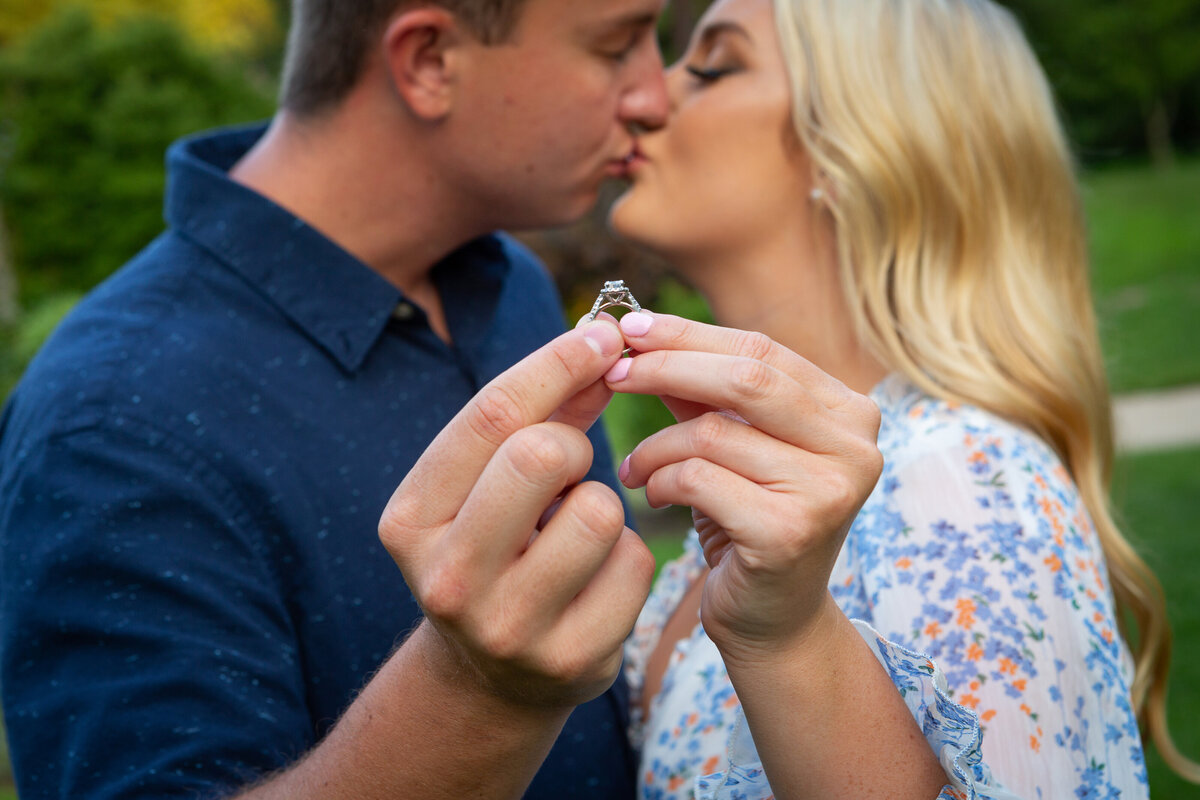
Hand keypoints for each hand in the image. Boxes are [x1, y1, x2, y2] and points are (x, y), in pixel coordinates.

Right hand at [378, 320, 654, 709]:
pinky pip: (634, 562)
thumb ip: (539, 414)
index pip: (490, 416)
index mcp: (411, 520)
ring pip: (599, 510)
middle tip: (571, 464)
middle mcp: (448, 578)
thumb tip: (602, 341)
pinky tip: (596, 577)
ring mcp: (509, 626)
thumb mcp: (487, 485)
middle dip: (574, 442)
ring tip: (576, 531)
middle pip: (540, 454)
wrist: (493, 674)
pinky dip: (627, 556)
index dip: (555, 362)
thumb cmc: (494, 549)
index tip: (602, 333)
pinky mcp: (571, 660)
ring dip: (603, 504)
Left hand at [607, 312, 882, 659]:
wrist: (774, 622)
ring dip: (655, 446)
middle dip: (666, 367)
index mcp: (850, 411)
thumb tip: (639, 331)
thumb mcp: (734, 445)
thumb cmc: (748, 522)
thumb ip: (703, 390)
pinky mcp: (790, 531)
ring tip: (635, 467)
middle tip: (613, 375)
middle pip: (744, 377)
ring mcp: (830, 490)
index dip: (689, 333)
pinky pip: (699, 478)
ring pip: (712, 432)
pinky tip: (652, 496)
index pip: (761, 349)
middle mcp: (856, 446)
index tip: (629, 327)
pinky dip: (661, 482)